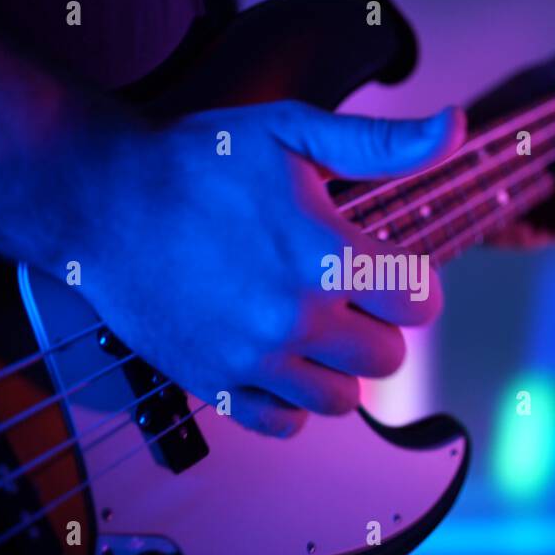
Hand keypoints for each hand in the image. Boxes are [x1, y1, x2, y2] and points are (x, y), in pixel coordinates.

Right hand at [77, 101, 464, 436]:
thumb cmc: (199, 162)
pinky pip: (281, 424)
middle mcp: (298, 318)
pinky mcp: (214, 383)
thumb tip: (453, 130)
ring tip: (317, 331)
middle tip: (350, 297)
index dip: (414, 284)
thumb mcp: (294, 132)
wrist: (102, 199)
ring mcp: (254, 358)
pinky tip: (279, 364)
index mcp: (328, 256)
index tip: (391, 269)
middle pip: (388, 357)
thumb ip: (381, 143)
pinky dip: (291, 404)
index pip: (421, 303)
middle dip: (380, 326)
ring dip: (341, 369)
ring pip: (342, 400)